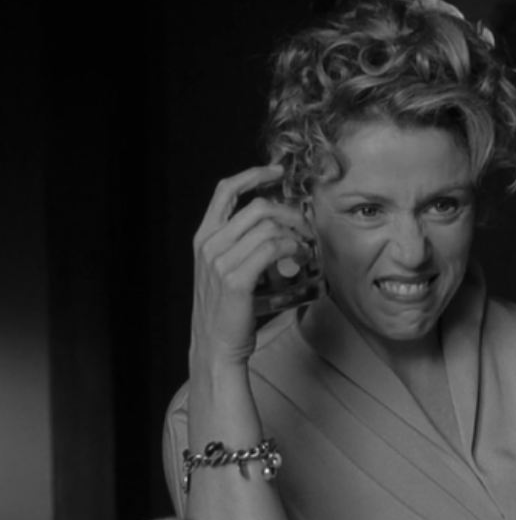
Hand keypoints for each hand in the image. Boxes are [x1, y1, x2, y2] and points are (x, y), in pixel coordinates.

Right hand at [190, 165, 307, 366]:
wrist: (216, 347)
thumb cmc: (228, 312)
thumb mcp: (228, 271)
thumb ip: (246, 247)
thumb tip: (284, 231)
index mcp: (204, 237)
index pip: (225, 190)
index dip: (253, 175)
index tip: (277, 172)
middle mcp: (209, 244)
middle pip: (258, 206)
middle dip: (290, 212)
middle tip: (307, 226)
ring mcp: (220, 261)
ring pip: (268, 227)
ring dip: (295, 233)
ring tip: (306, 247)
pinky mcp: (236, 279)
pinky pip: (272, 249)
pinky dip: (292, 249)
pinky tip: (300, 257)